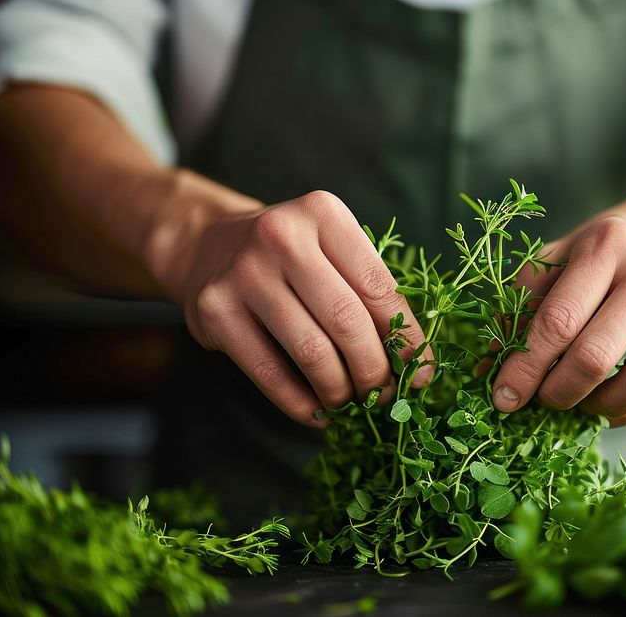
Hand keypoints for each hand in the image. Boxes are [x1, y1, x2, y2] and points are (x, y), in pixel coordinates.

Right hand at [165, 190, 432, 425]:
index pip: (378, 287)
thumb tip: (415, 365)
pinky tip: (318, 411)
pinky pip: (270, 373)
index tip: (418, 372)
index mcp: (323, 213)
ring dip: (340, 391)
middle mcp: (281, 236)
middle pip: (347, 322)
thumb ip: (369, 293)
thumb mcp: (330, 250)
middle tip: (385, 395)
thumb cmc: (291, 256)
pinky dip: (301, 403)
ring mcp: (244, 273)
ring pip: (312, 352)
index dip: (405, 338)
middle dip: (374, 370)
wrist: (207, 245)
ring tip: (352, 404)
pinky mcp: (214, 311)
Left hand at [491, 215, 625, 425]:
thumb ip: (520, 306)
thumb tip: (486, 369)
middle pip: (595, 356)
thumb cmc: (606, 256)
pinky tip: (608, 402)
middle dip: (556, 392)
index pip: (557, 321)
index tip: (502, 398)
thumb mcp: (559, 261)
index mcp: (607, 244)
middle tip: (541, 401)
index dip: (524, 368)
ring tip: (577, 402)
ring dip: (597, 407)